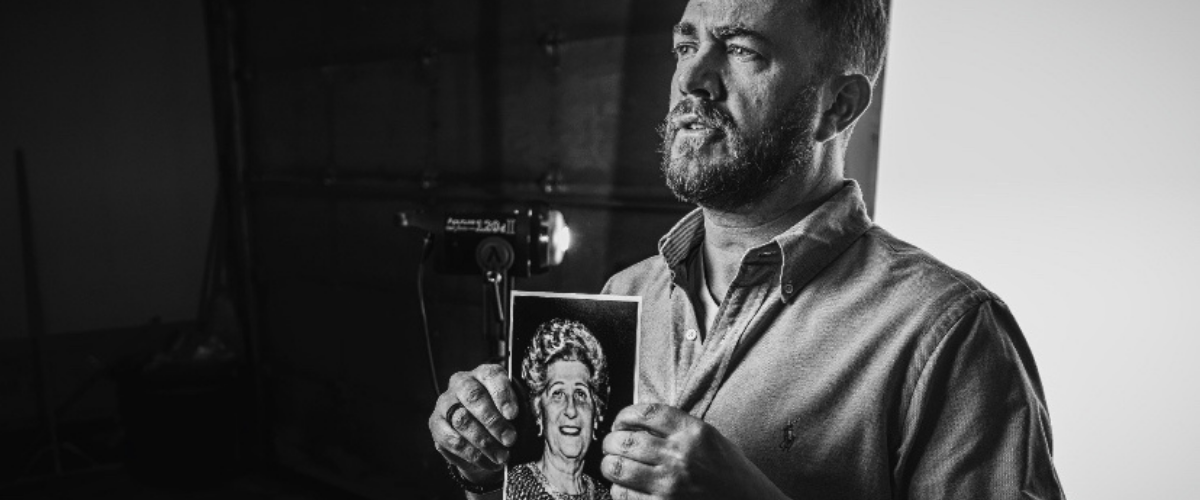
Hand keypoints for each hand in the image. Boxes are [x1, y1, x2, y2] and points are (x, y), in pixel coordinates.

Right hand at [428, 364, 519, 484]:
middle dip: (494, 421)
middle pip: (474, 397)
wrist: (483, 439)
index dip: (502, 395)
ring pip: (462, 420)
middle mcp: (462, 383)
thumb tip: (516, 424)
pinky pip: (451, 439)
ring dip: (484, 442)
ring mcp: (445, 402)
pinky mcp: (435, 423)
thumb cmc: (502, 419)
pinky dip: (471, 453)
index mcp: (484, 374)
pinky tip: (486, 461)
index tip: (513, 415)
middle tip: (510, 440)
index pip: (491, 376)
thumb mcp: (513, 411)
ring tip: (502, 456)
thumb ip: (515, 412)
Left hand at [601, 403, 786, 499]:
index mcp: (693, 432)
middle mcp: (680, 456)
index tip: (620, 423)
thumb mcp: (710, 439)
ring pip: (618, 467)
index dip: (624, 416)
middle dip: (611, 442)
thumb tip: (636, 425)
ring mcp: (670, 484)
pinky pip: (624, 495)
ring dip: (610, 465)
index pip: (645, 412)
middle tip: (611, 445)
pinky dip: (618, 490)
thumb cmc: (730, 474)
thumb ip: (677, 429)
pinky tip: (625, 488)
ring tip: (613, 465)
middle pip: (625, 440)